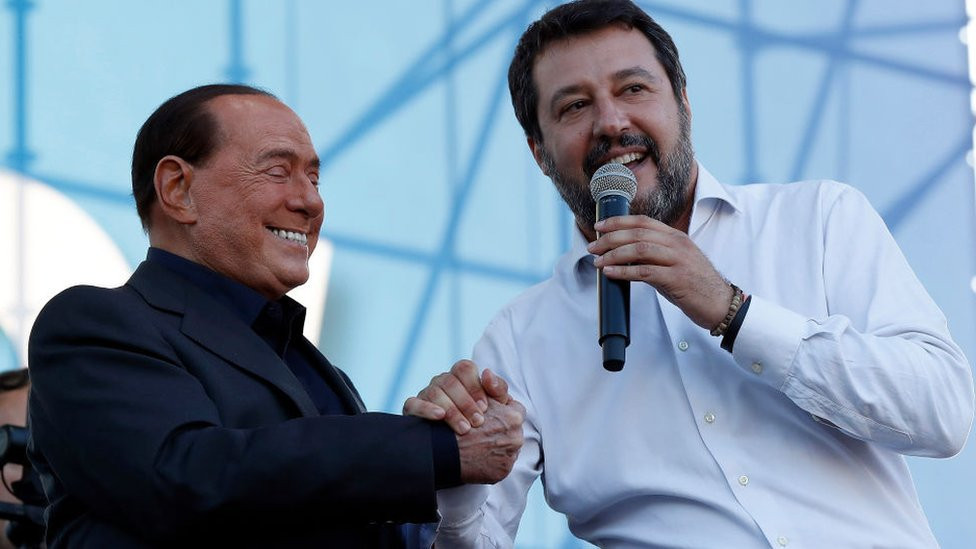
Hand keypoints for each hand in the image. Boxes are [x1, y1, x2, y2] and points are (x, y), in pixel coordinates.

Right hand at [403, 360, 510, 434]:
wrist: (459, 452)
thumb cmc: (481, 426)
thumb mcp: (496, 409)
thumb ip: (498, 391)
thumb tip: (487, 374)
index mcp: (460, 377)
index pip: (465, 369)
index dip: (475, 386)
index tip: (485, 407)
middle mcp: (441, 382)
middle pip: (450, 381)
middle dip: (466, 403)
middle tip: (478, 422)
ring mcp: (425, 394)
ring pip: (434, 392)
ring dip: (452, 410)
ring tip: (464, 429)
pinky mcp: (412, 409)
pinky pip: (413, 403)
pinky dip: (427, 409)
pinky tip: (440, 417)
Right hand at [457, 397, 524, 483]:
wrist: (445, 449)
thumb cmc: (460, 422)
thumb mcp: (480, 398)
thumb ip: (495, 392)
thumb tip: (500, 389)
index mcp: (514, 417)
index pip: (516, 409)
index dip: (503, 410)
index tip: (493, 413)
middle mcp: (516, 436)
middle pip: (513, 429)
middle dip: (502, 428)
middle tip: (485, 430)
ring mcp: (511, 455)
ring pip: (508, 446)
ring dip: (498, 444)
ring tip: (480, 443)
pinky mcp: (503, 471)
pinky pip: (502, 463)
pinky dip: (493, 460)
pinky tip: (479, 455)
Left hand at [589, 215, 732, 329]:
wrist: (720, 303)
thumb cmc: (695, 284)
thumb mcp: (674, 263)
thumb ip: (652, 256)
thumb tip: (622, 257)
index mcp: (676, 237)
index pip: (642, 221)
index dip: (618, 222)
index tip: (599, 226)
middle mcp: (677, 244)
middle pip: (637, 233)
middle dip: (610, 238)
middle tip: (593, 246)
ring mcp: (679, 261)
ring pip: (640, 249)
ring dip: (614, 254)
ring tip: (598, 261)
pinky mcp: (677, 279)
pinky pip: (646, 272)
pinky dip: (625, 271)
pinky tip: (611, 273)